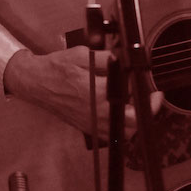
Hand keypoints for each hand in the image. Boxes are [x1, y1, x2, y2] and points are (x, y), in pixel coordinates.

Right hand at [2, 47, 161, 138]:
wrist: (36, 83)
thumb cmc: (57, 68)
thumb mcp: (82, 55)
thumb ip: (106, 57)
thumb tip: (125, 59)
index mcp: (95, 91)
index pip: (130, 98)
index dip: (146, 95)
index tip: (154, 89)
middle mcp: (95, 111)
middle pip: (132, 123)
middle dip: (147, 111)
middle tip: (152, 98)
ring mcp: (92, 123)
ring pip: (124, 132)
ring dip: (136, 120)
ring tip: (139, 105)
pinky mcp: (88, 128)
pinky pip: (112, 135)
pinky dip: (122, 127)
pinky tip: (123, 113)